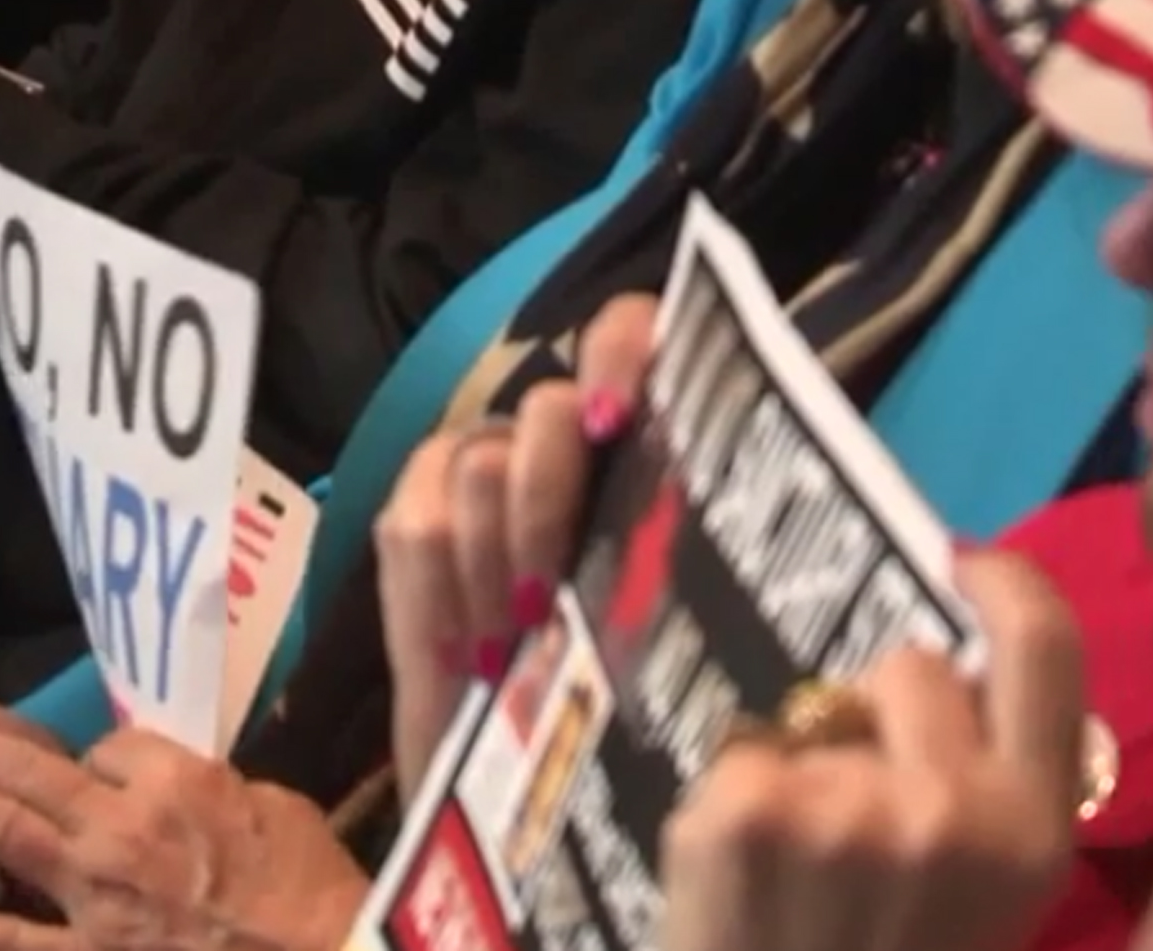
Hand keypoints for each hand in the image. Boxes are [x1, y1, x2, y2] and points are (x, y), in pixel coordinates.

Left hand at [0, 722, 370, 950]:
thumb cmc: (311, 880)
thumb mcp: (272, 803)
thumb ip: (209, 788)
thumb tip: (175, 790)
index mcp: (174, 780)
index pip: (113, 744)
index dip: (105, 752)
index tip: (103, 763)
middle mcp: (120, 827)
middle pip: (29, 770)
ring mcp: (98, 896)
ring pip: (9, 834)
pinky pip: (28, 945)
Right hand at [374, 294, 656, 798]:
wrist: (531, 812)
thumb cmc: (634, 721)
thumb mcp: (690, 630)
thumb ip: (705, 544)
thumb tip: (739, 482)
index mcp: (649, 453)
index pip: (631, 339)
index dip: (625, 349)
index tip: (619, 414)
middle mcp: (568, 452)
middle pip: (550, 407)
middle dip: (553, 490)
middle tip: (556, 589)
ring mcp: (486, 483)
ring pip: (480, 459)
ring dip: (500, 555)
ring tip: (520, 640)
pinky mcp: (415, 529)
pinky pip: (413, 522)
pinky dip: (442, 589)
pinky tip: (472, 651)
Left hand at [658, 551, 1084, 950]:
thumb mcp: (986, 907)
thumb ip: (987, 798)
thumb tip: (949, 686)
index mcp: (1032, 833)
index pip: (1046, 652)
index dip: (1009, 586)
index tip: (968, 566)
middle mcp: (951, 809)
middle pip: (907, 670)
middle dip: (878, 715)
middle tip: (853, 809)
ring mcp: (843, 806)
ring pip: (811, 721)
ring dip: (801, 774)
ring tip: (791, 874)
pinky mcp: (743, 812)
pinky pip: (736, 758)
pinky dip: (727, 807)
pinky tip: (736, 880)